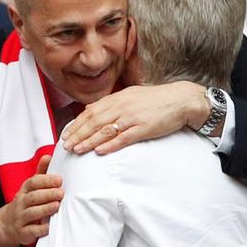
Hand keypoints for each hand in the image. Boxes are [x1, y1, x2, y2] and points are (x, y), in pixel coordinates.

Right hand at [0, 155, 62, 246]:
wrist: (7, 225)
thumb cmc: (25, 203)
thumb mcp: (30, 188)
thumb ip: (41, 174)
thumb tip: (48, 156)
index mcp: (24, 191)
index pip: (32, 183)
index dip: (45, 180)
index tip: (59, 179)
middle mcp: (21, 203)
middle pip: (33, 197)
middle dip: (47, 194)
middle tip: (61, 192)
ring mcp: (21, 218)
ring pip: (32, 213)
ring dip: (45, 209)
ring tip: (57, 205)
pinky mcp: (23, 232)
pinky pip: (32, 230)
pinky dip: (41, 228)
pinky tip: (51, 225)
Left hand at [61, 82, 209, 153]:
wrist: (181, 100)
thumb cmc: (156, 100)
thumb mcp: (130, 95)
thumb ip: (111, 103)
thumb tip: (91, 110)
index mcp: (118, 98)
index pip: (91, 111)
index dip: (77, 124)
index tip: (66, 134)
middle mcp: (122, 106)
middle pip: (94, 121)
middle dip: (78, 134)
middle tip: (66, 145)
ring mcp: (132, 117)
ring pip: (105, 130)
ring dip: (89, 141)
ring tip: (77, 150)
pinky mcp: (143, 128)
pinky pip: (123, 138)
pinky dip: (110, 145)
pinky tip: (100, 152)